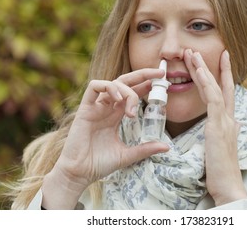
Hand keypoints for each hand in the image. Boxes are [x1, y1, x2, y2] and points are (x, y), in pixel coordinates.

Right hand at [42, 69, 169, 208]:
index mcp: (116, 115)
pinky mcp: (85, 109)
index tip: (162, 83)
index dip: (146, 85)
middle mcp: (107, 108)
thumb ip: (145, 149)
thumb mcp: (127, 155)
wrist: (80, 173)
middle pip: (125, 82)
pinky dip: (108, 87)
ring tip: (133, 108)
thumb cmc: (99, 164)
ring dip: (127, 90)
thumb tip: (166, 147)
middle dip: (142, 75)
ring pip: (113, 83)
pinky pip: (94, 87)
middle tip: (159, 74)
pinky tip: (118, 99)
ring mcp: (96, 107)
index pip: (132, 93)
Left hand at [185, 49, 246, 205]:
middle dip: (212, 67)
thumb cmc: (221, 170)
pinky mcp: (219, 127)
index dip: (222, 76)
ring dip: (204, 70)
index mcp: (229, 123)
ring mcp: (225, 121)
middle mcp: (230, 118)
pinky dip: (207, 84)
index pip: (225, 94)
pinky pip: (213, 100)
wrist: (229, 186)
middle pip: (222, 86)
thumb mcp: (222, 147)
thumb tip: (232, 123)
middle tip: (199, 51)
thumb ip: (224, 133)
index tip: (218, 61)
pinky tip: (200, 72)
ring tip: (193, 54)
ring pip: (216, 88)